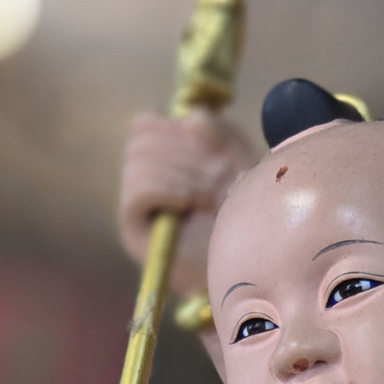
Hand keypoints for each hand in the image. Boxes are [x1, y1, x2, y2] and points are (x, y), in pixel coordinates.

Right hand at [117, 110, 256, 298]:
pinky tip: (189, 204)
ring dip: (182, 175)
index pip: (144, 124)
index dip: (175, 128)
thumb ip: (216, 130)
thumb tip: (188, 120)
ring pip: (139, 164)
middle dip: (185, 153)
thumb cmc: (244, 207)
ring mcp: (135, 206)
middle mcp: (141, 179)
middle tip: (217, 179)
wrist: (249, 264)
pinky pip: (137, 192)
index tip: (212, 150)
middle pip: (140, 140)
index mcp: (160, 157)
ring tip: (209, 197)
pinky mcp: (135, 232)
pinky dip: (167, 190)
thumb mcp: (237, 157)